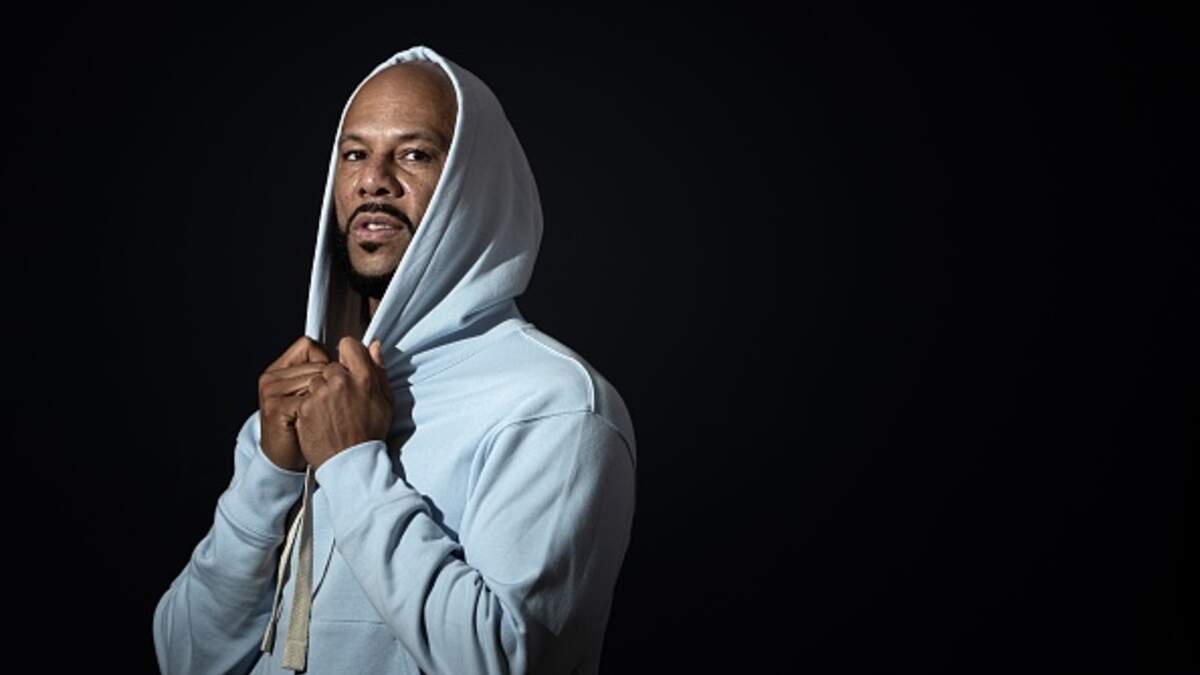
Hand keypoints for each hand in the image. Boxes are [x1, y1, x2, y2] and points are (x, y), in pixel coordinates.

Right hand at [258, 336, 332, 470]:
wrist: (286, 458)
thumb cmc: (306, 426)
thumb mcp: (319, 394)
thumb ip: (337, 369)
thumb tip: (374, 346)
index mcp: (282, 368)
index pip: (309, 346)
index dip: (328, 362)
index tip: (333, 382)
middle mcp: (273, 376)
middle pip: (317, 365)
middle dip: (332, 385)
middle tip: (332, 406)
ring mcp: (272, 391)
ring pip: (315, 381)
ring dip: (325, 400)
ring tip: (323, 416)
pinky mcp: (275, 407)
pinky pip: (308, 400)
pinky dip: (318, 413)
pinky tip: (318, 423)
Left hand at [295, 337, 393, 470]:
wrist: (350, 463)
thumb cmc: (370, 433)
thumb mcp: (385, 401)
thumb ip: (378, 370)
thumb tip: (373, 345)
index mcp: (363, 376)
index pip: (348, 344)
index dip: (347, 354)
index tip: (348, 366)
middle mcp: (340, 380)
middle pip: (330, 365)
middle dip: (333, 378)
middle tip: (341, 399)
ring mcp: (320, 393)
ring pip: (315, 381)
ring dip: (320, 392)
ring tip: (330, 413)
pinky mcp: (304, 407)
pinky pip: (304, 398)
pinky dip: (310, 407)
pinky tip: (320, 421)